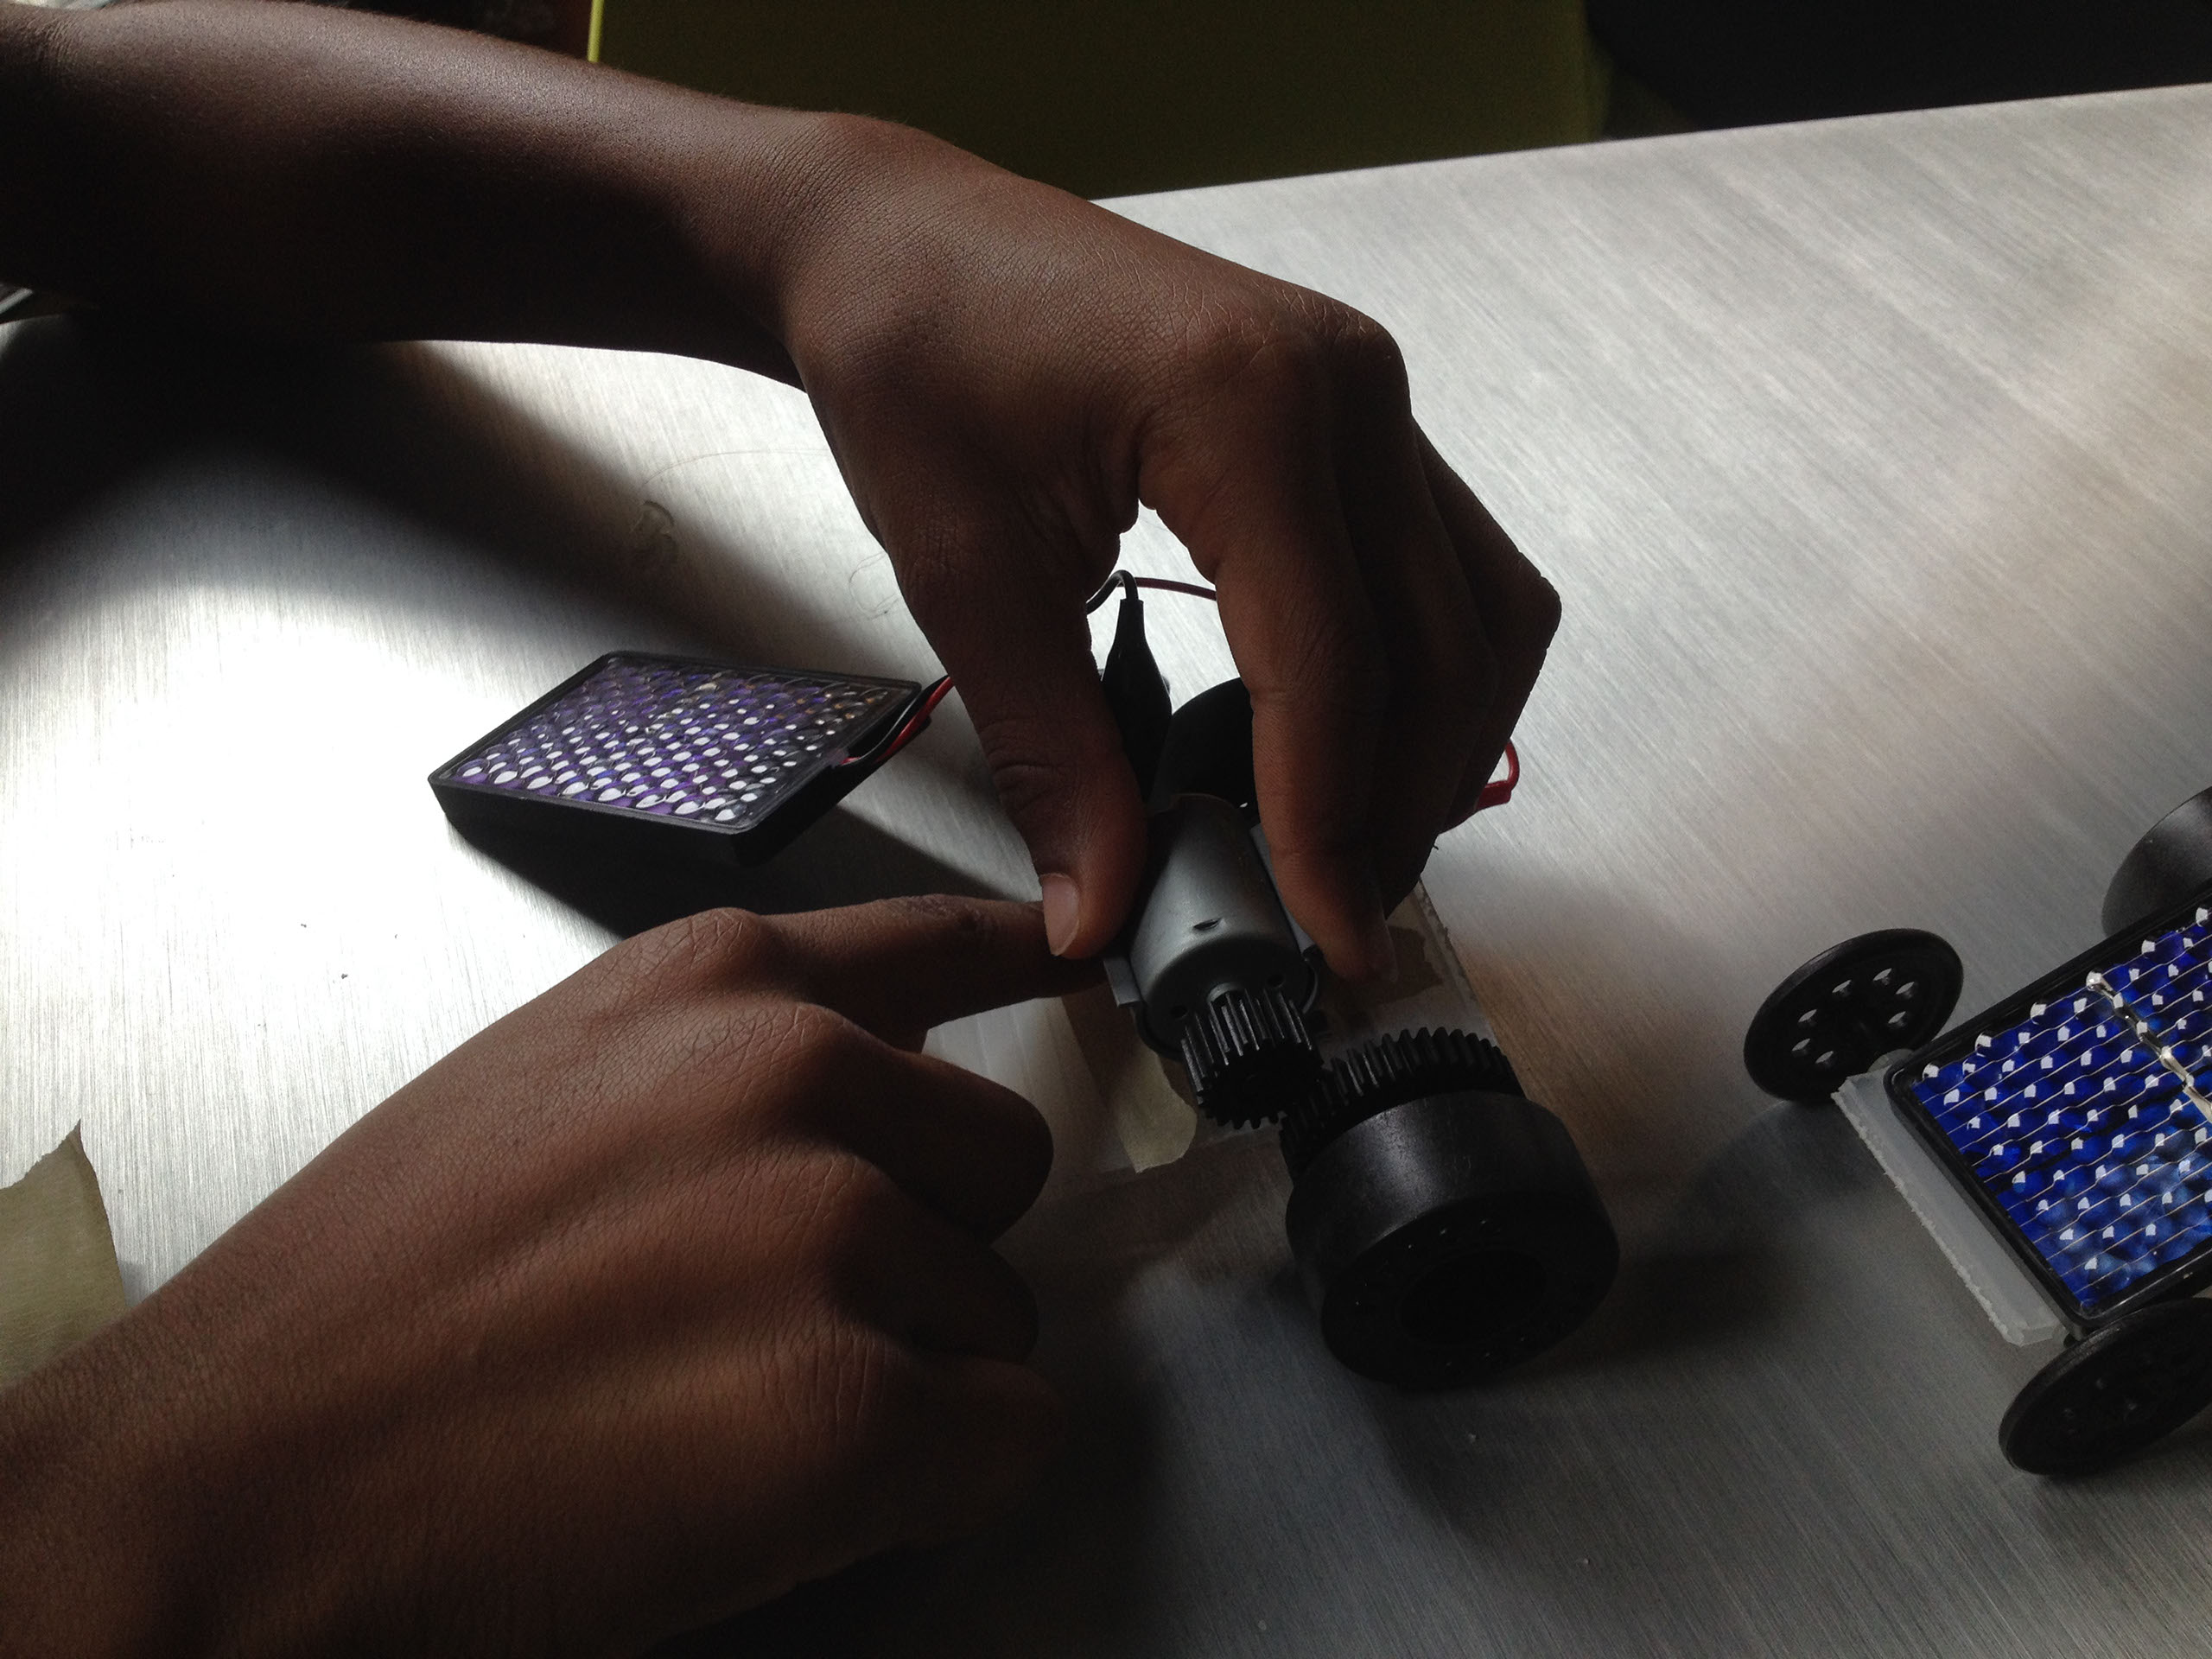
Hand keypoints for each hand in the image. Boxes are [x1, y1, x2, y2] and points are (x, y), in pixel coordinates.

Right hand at [0, 898, 1086, 1657]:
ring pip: (997, 1312)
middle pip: (999, 1161)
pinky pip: (1011, 1435)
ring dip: (905, 1373)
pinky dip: (935, 1483)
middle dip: (924, 1250)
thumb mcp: (549, 1093)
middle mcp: (792, 1074)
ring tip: (721, 1407)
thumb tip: (859, 1104)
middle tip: (767, 1324)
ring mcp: (830, 1228)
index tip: (1082, 960)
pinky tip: (788, 1490)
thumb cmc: (365, 1305)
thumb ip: (718, 1070)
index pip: (940, 938)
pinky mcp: (849, 1401)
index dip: (1024, 963)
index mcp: (710, 987)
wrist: (228, 1480)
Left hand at [767, 124, 1560, 974]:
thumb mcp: (965, 574)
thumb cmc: (915, 355)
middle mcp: (1346, 385)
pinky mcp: (1355, 410)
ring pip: (1481, 608)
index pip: (1335, 664)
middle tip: (1337, 915)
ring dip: (1441, 742)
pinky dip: (1424, 671)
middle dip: (1404, 803)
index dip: (1334, 823)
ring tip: (1354, 846)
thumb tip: (1103, 910)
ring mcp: (1366, 389)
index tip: (1325, 936)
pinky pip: (1448, 562)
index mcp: (1249, 407)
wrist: (902, 243)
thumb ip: (1055, 754)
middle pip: (1445, 646)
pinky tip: (1352, 742)